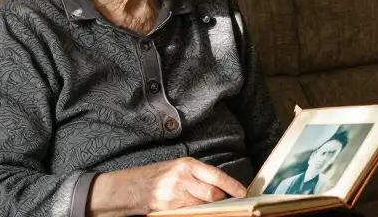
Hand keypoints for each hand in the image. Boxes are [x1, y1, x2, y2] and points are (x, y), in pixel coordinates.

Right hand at [89, 158, 246, 215]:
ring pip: (203, 206)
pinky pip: (191, 213)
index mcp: (187, 165)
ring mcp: (177, 195)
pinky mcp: (171, 209)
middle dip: (222, 200)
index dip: (231, 185)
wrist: (134, 187)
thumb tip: (220, 185)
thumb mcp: (179, 167)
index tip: (242, 192)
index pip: (216, 175)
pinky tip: (199, 210)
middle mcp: (183, 179)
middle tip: (228, 201)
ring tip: (214, 206)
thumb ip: (198, 174)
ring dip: (211, 208)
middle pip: (212, 194)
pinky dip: (198, 213)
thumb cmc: (159, 175)